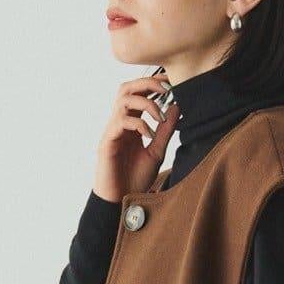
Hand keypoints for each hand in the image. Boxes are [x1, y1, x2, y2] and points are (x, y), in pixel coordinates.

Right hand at [92, 74, 178, 202]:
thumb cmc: (136, 178)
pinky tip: (149, 134)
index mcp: (131, 122)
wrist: (121, 201)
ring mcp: (112, 130)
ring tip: (159, 116)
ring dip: (145, 102)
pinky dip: (138, 124)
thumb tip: (176, 106)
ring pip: (123, 99)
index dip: (153, 83)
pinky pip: (121, 122)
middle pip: (127, 87)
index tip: (171, 82)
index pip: (138, 93)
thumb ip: (165, 130)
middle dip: (147, 82)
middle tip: (166, 88)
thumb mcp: (157, 151)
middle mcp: (120, 122)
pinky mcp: (107, 141)